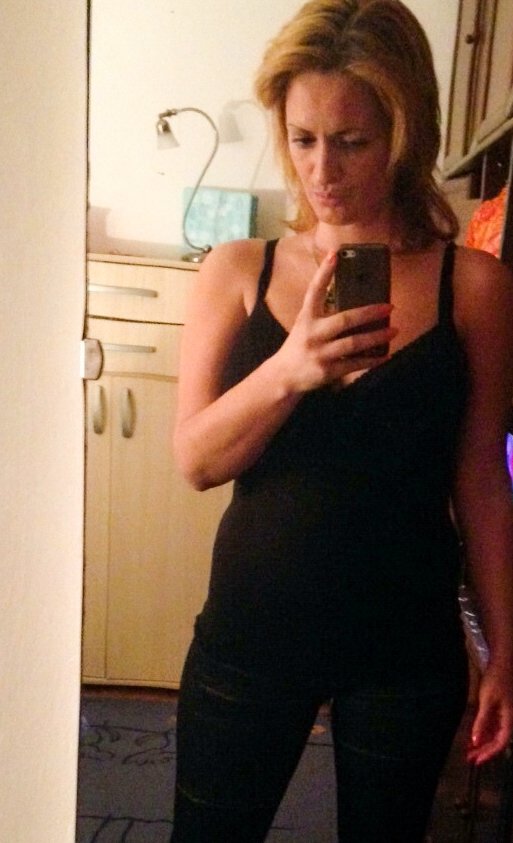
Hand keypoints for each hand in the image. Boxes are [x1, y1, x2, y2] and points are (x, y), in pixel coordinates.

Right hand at [277, 251, 396, 392]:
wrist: (283, 376)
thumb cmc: (299, 346)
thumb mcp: (305, 325)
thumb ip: (324, 314)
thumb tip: (356, 305)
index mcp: (306, 318)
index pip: (314, 291)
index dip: (324, 272)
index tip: (335, 254)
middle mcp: (312, 333)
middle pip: (344, 319)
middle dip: (369, 312)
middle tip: (389, 307)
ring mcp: (320, 353)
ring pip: (353, 343)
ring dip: (376, 337)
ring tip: (393, 331)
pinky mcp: (327, 371)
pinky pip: (354, 364)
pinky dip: (371, 360)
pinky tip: (384, 356)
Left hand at [467, 664, 512, 764]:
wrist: (503, 663)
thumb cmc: (496, 680)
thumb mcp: (486, 701)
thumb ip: (482, 722)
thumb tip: (476, 741)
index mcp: (510, 719)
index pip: (501, 743)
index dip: (489, 753)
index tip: (476, 761)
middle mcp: (509, 719)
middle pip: (497, 741)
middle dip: (484, 750)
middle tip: (470, 759)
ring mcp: (505, 715)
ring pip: (494, 734)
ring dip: (482, 742)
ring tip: (469, 751)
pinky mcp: (500, 709)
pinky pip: (493, 726)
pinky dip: (483, 732)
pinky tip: (473, 737)